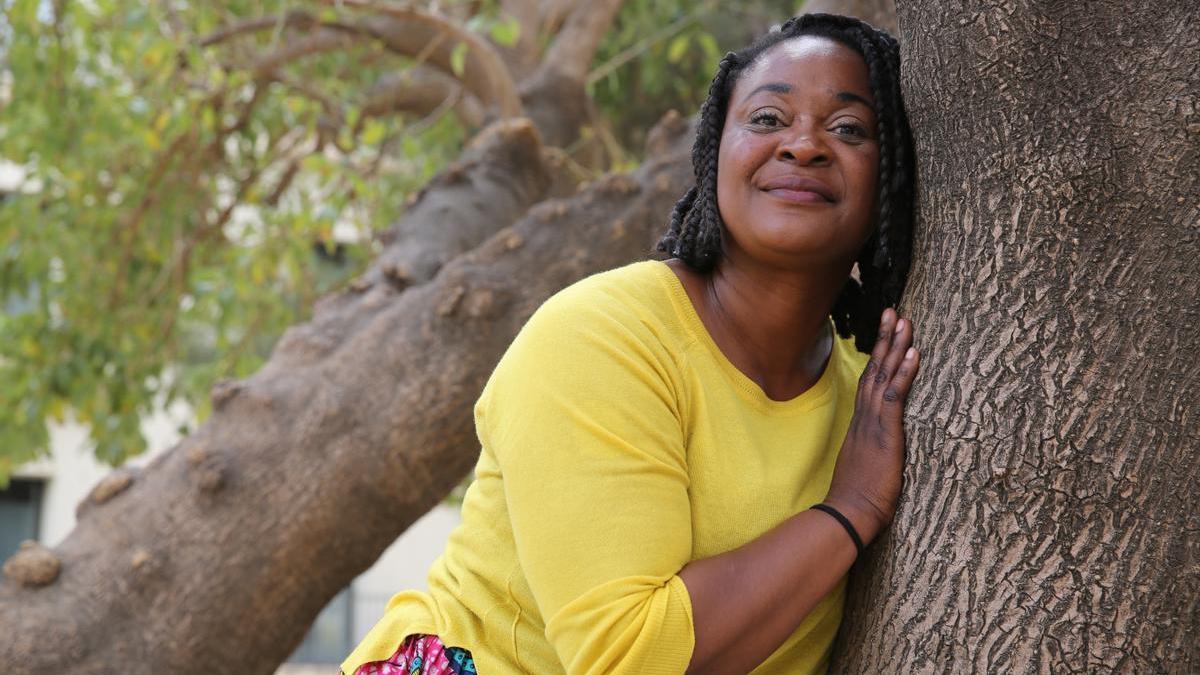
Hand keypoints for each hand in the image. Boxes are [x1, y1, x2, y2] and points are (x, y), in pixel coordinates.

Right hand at [824, 308, 919, 544]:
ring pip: (884, 376)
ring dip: (895, 347)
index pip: (870, 383)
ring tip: (904, 321)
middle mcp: (865, 419)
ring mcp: (873, 424)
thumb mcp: (864, 468)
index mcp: (861, 426)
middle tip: (893, 312)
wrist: (847, 515)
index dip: (878, 358)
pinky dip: (904, 373)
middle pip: (875, 370)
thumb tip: (877, 451)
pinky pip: (895, 397)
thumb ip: (870, 452)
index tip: (885, 335)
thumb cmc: (856, 500)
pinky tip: (913, 353)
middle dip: (885, 340)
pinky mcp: (885, 434)